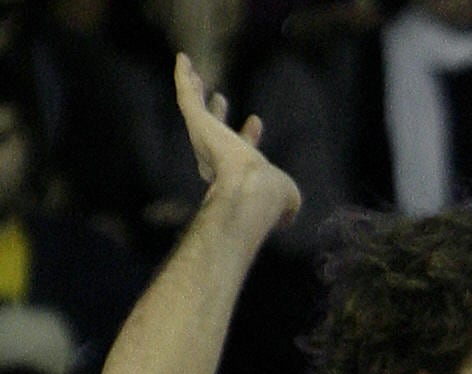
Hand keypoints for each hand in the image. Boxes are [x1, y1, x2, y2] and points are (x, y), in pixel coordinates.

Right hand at [173, 51, 300, 229]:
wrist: (249, 190)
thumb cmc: (271, 195)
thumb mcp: (286, 198)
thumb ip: (287, 206)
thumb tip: (289, 218)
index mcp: (239, 170)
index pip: (243, 149)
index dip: (250, 136)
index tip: (257, 120)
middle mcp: (217, 155)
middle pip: (215, 129)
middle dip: (218, 114)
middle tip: (221, 98)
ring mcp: (205, 138)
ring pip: (195, 108)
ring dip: (193, 88)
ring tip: (189, 69)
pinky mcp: (197, 122)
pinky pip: (187, 96)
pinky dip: (183, 77)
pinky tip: (182, 58)